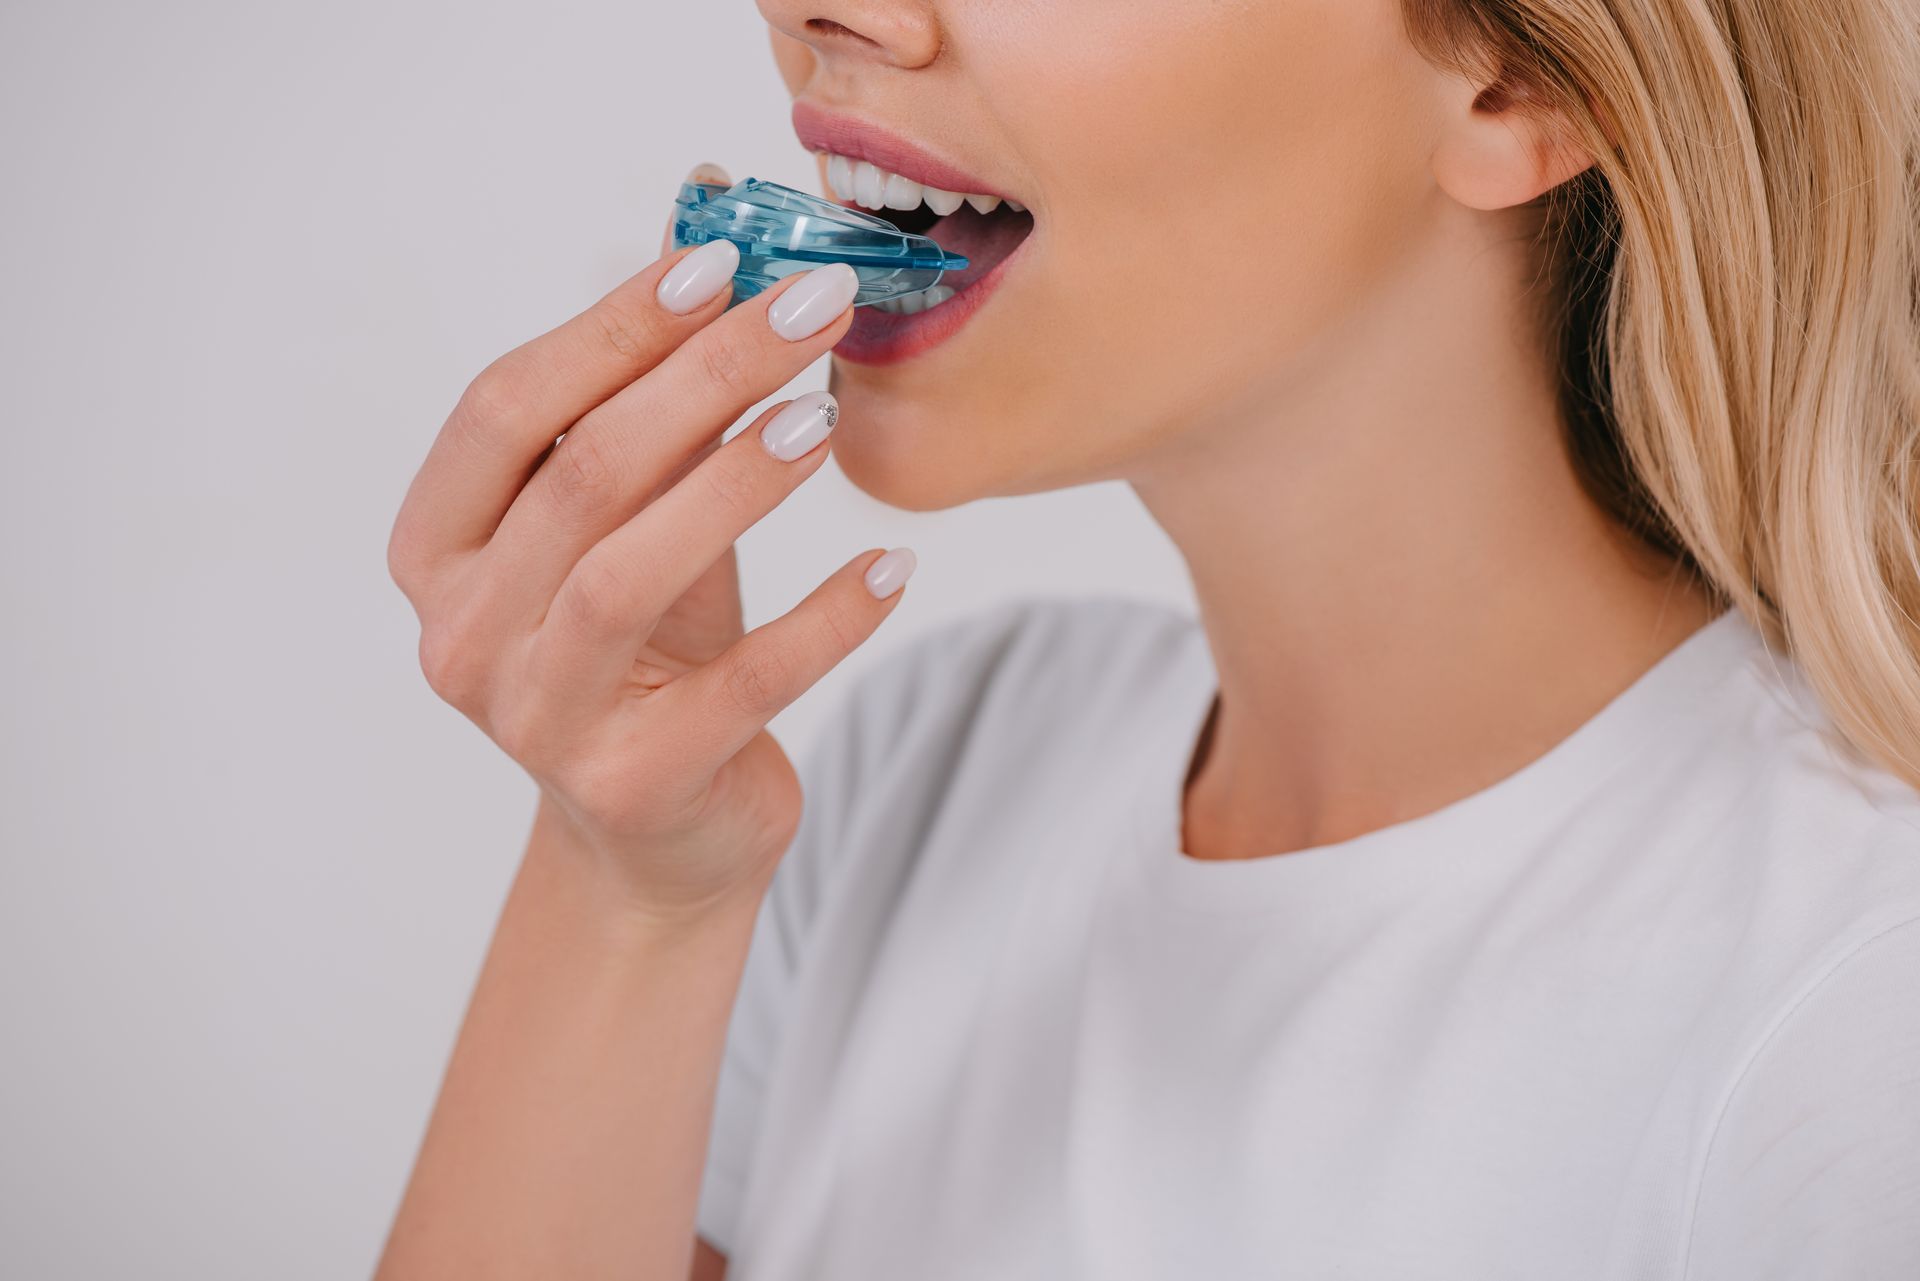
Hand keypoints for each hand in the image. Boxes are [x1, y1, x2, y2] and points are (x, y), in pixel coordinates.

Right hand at [388, 167, 914, 921]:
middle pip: (580, 477)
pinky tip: (892, 567)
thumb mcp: (638, 524)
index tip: (714, 264)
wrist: (660, 835)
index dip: (608, 329)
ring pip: (627, 573)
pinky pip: (742, 686)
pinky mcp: (634, 785)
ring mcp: (539, 720)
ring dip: (736, 482)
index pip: (503, 410)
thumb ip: (653, 405)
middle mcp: (464, 636)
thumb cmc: (647, 653)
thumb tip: (709, 230)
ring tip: (824, 417)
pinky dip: (824, 620)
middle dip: (702, 376)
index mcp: (437, 551)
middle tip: (809, 309)